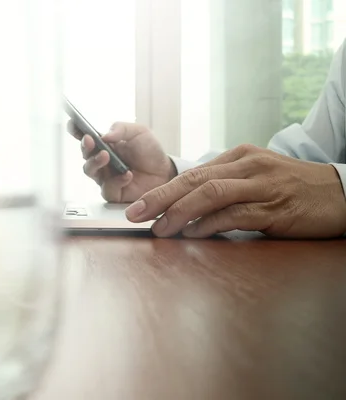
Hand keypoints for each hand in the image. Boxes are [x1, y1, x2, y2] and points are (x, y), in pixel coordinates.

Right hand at [67, 121, 175, 202]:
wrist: (165, 173)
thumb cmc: (150, 152)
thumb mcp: (139, 132)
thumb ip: (122, 129)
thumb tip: (105, 135)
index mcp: (105, 144)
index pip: (86, 136)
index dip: (76, 130)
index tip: (72, 124)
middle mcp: (102, 160)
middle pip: (85, 154)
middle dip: (85, 146)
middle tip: (91, 141)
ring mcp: (105, 176)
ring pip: (90, 171)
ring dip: (95, 162)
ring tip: (106, 156)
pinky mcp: (113, 192)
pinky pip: (107, 188)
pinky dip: (117, 181)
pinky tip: (128, 175)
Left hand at [125, 144, 345, 237]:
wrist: (343, 193)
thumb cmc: (294, 189)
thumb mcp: (257, 177)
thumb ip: (225, 186)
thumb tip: (186, 208)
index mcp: (240, 157)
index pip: (193, 173)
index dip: (163, 190)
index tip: (140, 206)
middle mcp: (248, 166)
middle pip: (195, 179)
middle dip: (160, 198)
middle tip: (135, 213)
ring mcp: (262, 185)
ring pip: (211, 193)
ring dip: (179, 212)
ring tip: (159, 229)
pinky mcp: (275, 207)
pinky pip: (235, 214)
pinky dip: (210, 224)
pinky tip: (193, 234)